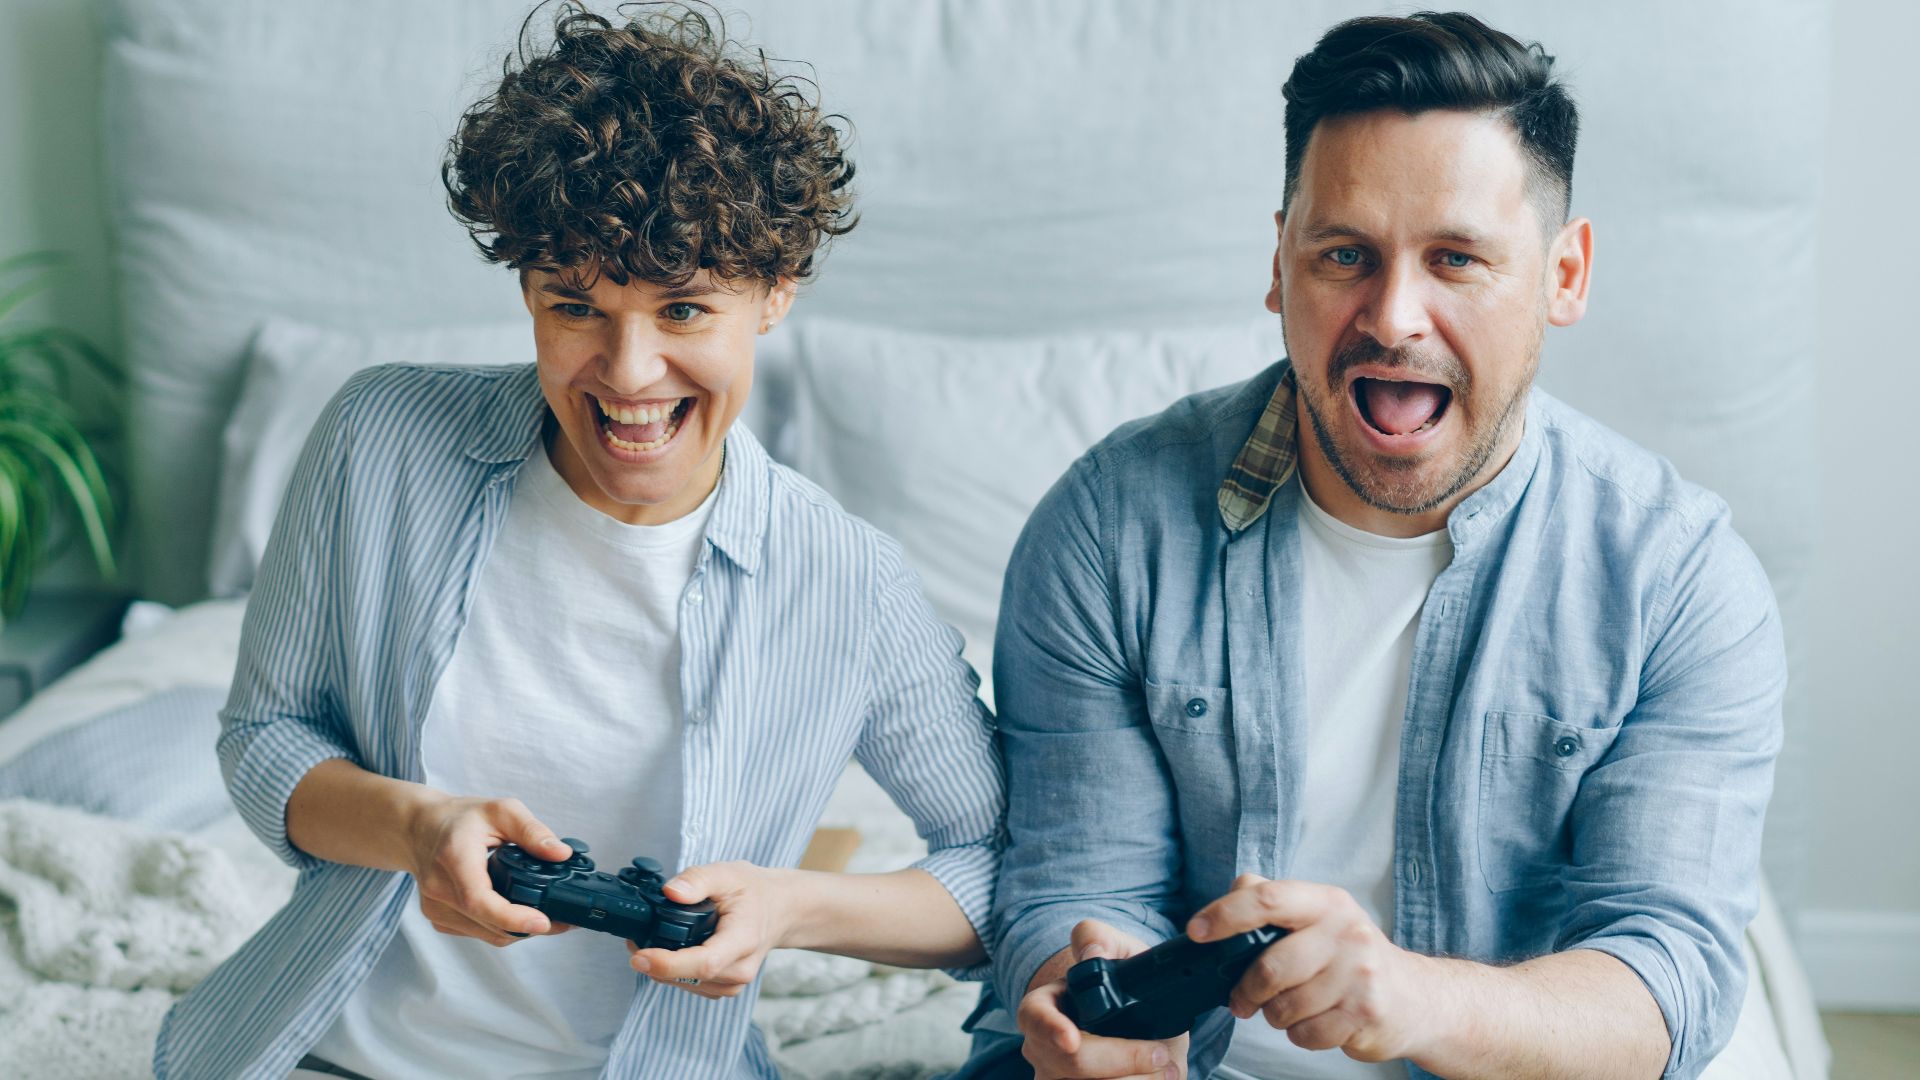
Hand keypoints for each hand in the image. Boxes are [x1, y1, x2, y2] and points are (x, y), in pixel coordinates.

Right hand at [404, 793, 575, 945]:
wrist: (419, 828)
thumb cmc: (459, 818)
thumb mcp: (500, 810)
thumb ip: (532, 831)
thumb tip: (561, 854)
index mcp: (454, 858)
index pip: (479, 900)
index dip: (512, 917)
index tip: (543, 922)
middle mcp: (439, 888)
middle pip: (487, 923)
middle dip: (529, 926)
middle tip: (563, 920)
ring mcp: (435, 907)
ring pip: (485, 934)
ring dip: (517, 931)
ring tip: (546, 916)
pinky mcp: (437, 917)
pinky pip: (476, 932)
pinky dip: (500, 928)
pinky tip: (517, 914)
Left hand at [626, 861, 792, 998]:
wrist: (780, 910)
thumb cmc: (755, 892)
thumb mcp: (728, 873)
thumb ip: (697, 880)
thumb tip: (670, 892)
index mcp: (744, 940)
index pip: (704, 963)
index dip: (668, 964)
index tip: (639, 956)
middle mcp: (740, 969)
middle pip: (689, 977)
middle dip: (656, 962)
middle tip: (635, 939)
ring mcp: (734, 983)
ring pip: (686, 984)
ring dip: (662, 968)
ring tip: (650, 942)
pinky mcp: (725, 987)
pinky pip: (691, 986)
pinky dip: (675, 972)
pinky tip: (670, 952)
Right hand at [1018, 920, 1187, 1079]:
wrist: (1142, 1021)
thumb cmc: (1123, 984)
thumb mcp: (1118, 951)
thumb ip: (1100, 938)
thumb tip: (1093, 954)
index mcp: (1044, 1006)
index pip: (1033, 1016)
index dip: (1050, 1028)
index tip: (1072, 1040)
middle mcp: (1043, 1048)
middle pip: (1071, 1062)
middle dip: (1121, 1058)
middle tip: (1160, 1052)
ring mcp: (1058, 1078)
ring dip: (1134, 1078)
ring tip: (1164, 1065)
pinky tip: (1157, 1077)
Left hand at [1187, 875, 1432, 1062]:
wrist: (1415, 998)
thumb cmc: (1351, 955)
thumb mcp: (1320, 917)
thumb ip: (1274, 900)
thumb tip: (1234, 890)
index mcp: (1327, 903)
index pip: (1268, 899)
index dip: (1225, 915)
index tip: (1196, 932)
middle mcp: (1346, 933)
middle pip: (1271, 966)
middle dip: (1246, 989)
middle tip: (1241, 999)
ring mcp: (1359, 975)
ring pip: (1285, 1007)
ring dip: (1274, 1015)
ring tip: (1287, 1008)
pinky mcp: (1365, 1014)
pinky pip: (1306, 1034)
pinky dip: (1298, 1035)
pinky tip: (1314, 1022)